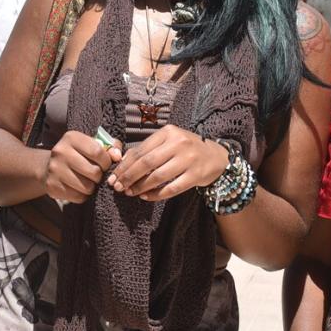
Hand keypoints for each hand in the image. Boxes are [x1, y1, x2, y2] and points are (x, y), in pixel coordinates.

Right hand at [44, 130, 120, 203]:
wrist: (50, 167)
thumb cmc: (78, 155)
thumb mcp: (92, 144)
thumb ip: (111, 147)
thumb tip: (118, 157)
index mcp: (71, 138)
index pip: (98, 152)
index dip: (107, 162)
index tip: (105, 164)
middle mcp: (60, 152)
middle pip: (94, 172)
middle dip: (99, 176)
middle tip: (96, 175)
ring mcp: (54, 170)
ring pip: (87, 187)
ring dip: (92, 187)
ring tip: (87, 181)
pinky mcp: (52, 186)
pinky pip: (78, 197)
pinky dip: (82, 195)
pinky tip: (78, 188)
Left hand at [107, 125, 229, 201]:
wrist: (216, 156)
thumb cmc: (186, 149)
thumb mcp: (168, 142)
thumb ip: (148, 150)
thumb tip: (122, 163)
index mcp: (168, 132)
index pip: (140, 150)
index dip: (124, 165)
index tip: (114, 176)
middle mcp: (179, 143)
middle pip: (146, 163)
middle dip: (129, 177)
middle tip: (118, 187)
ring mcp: (188, 159)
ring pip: (158, 176)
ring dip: (140, 187)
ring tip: (130, 192)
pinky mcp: (196, 175)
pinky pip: (171, 189)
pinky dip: (156, 195)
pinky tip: (146, 197)